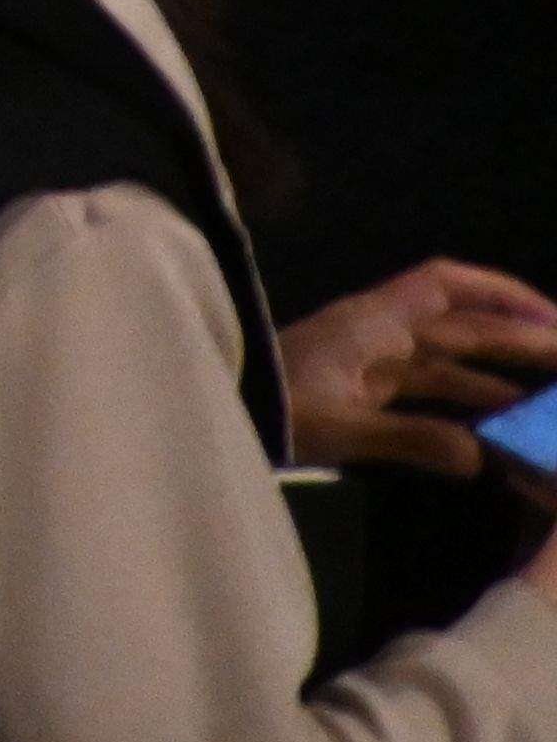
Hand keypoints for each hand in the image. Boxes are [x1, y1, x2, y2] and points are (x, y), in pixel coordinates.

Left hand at [282, 260, 556, 476]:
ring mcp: (369, 361)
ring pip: (448, 361)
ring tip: (550, 401)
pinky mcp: (360, 391)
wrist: (218, 411)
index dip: (499, 291)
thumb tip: (483, 455)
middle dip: (518, 338)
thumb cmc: (272, 409)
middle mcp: (376, 332)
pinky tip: (500, 427)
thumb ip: (411, 440)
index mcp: (372, 323)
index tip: (551, 314)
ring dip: (498, 376)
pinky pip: (426, 389)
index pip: (443, 285)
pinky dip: (465, 403)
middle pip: (459, 326)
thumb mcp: (340, 427)